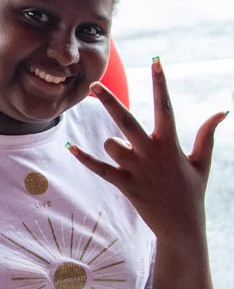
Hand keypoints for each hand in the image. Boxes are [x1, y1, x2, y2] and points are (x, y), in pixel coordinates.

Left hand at [67, 58, 227, 246]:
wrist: (182, 228)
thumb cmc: (191, 192)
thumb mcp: (202, 162)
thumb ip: (208, 135)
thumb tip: (222, 110)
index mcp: (170, 144)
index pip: (165, 107)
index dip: (160, 83)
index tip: (156, 61)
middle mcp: (152, 153)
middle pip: (127, 121)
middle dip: (110, 102)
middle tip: (95, 84)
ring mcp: (137, 169)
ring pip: (111, 144)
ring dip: (112, 145)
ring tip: (127, 158)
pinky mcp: (125, 184)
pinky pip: (99, 168)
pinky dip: (84, 158)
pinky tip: (70, 147)